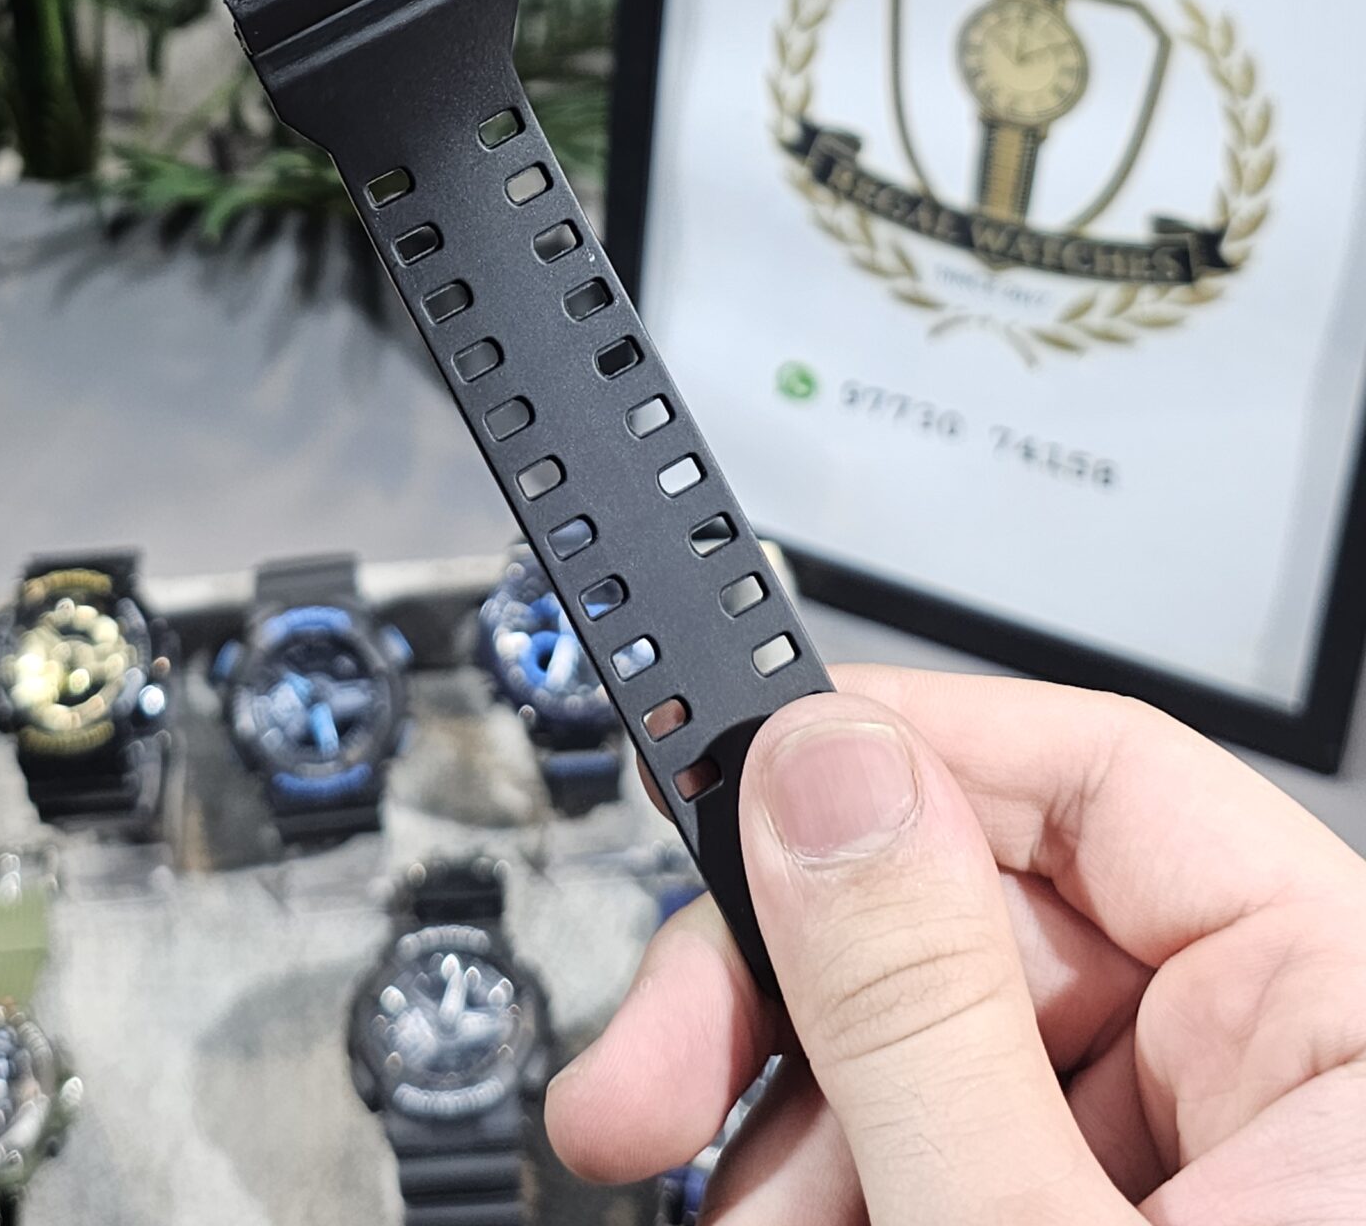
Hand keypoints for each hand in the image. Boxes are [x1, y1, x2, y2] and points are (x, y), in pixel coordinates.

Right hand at [547, 665, 1365, 1222]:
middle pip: (988, 920)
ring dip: (800, 1121)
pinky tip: (783, 1221)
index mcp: (1351, 1020)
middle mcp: (1303, 1071)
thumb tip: (820, 768)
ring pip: (956, 1047)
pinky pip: (982, 1148)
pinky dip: (860, 1183)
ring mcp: (1235, 1166)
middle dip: (788, 1002)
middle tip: (646, 1080)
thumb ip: (920, 1006)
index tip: (720, 792)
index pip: (1097, 768)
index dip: (884, 760)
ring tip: (715, 1209)